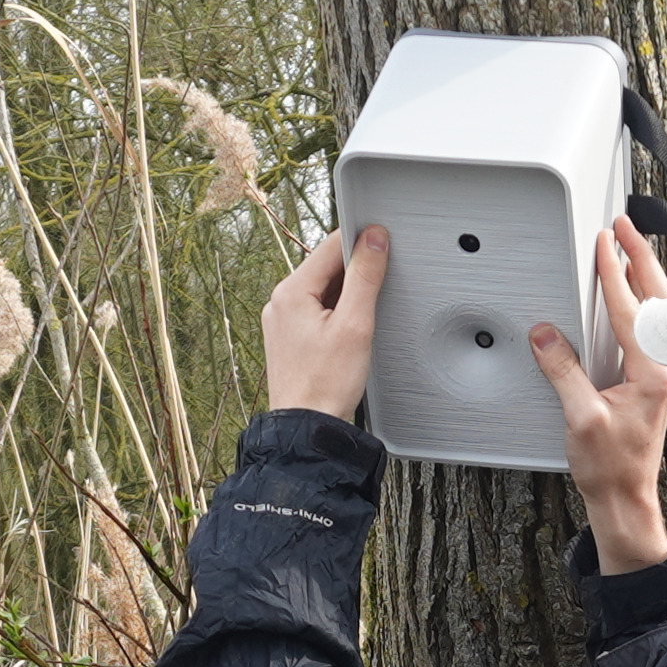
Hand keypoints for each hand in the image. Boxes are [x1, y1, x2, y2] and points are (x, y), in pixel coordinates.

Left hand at [264, 225, 386, 420]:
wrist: (306, 427)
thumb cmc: (326, 385)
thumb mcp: (355, 325)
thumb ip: (366, 277)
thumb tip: (374, 239)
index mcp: (290, 291)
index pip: (331, 245)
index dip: (362, 240)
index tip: (386, 242)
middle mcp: (280, 302)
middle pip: (327, 266)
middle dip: (356, 272)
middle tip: (380, 290)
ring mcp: (282, 320)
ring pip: (323, 289)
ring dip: (348, 295)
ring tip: (361, 322)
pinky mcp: (289, 336)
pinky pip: (316, 309)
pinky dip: (337, 312)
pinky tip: (349, 333)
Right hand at [533, 218, 666, 572]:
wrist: (625, 498)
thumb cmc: (610, 468)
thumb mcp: (580, 418)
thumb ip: (563, 373)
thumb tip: (546, 335)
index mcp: (653, 373)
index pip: (631, 310)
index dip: (615, 273)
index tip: (604, 243)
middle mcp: (665, 368)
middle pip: (657, 298)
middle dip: (641, 257)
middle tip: (625, 225)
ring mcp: (662, 373)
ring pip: (659, 310)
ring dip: (645, 274)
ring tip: (630, 245)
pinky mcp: (654, 379)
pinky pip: (653, 327)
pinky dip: (644, 299)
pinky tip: (634, 292)